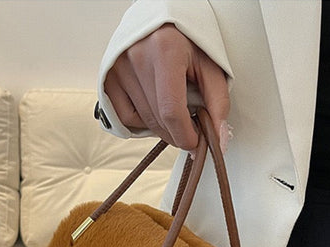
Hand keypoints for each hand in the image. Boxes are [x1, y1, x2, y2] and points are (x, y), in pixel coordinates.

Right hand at [104, 24, 229, 151]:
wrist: (161, 20)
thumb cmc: (187, 41)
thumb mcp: (211, 65)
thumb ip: (218, 103)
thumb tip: (220, 139)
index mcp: (165, 50)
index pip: (172, 111)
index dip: (185, 135)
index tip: (196, 143)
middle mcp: (138, 57)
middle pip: (158, 119)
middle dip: (177, 134)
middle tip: (192, 131)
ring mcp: (120, 68)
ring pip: (143, 121)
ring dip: (163, 129)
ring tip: (177, 117)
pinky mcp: (110, 77)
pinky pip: (126, 116)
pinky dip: (143, 123)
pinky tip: (156, 112)